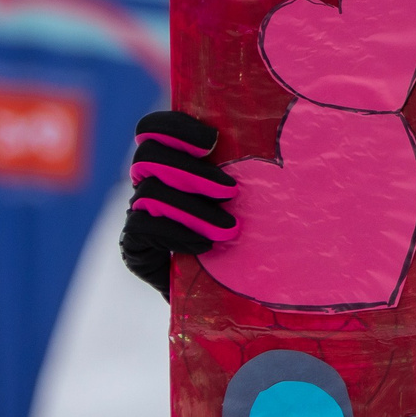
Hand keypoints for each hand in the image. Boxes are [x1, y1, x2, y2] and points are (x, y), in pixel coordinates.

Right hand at [120, 111, 236, 297]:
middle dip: (190, 171)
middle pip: (148, 156)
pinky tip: (205, 245)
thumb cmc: (244, 234)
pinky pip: (142, 228)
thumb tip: (281, 140)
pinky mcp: (133, 245)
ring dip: (194, 210)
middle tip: (230, 190)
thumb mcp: (243, 197)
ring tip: (230, 230)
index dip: (176, 128)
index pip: (154, 129)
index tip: (212, 142)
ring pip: (150, 194)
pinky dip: (178, 234)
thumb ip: (243, 168)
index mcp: (170, 160)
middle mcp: (148, 181)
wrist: (220, 288)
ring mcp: (137, 212)